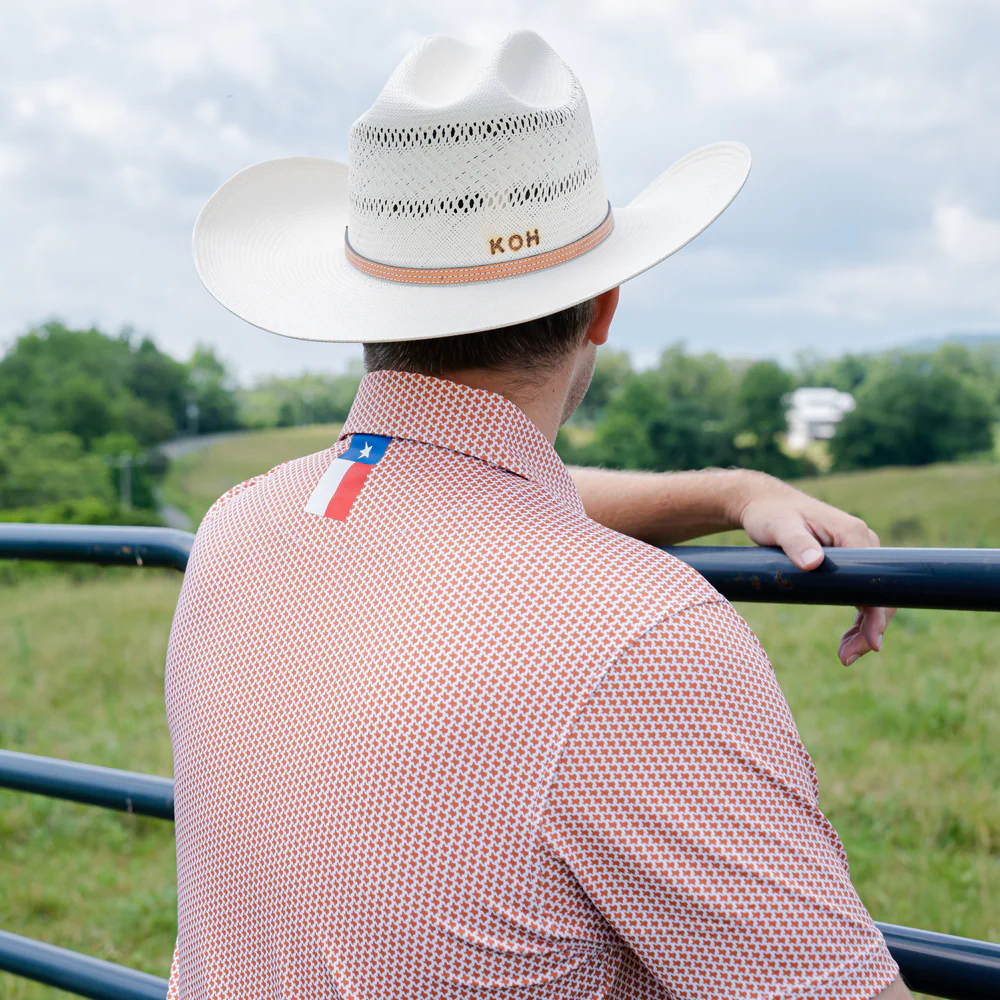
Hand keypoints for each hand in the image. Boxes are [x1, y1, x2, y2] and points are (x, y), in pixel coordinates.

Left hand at [733, 472, 895, 665]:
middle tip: (847, 657)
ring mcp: (856, 553)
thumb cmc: (770, 515)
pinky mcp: (847, 562)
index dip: (877, 613)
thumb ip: (795, 543)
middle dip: (871, 628)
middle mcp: (862, 542)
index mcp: (852, 534)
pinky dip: (858, 617)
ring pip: (872, 597)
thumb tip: (814, 562)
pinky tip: (849, 638)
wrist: (763, 506)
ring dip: (864, 627)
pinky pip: (861, 594)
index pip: (877, 580)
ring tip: (845, 655)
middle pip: (880, 592)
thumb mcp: (779, 527)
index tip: (872, 641)